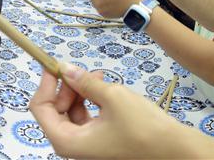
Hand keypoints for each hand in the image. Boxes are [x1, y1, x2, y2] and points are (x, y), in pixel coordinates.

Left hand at [30, 63, 176, 158]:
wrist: (172, 148)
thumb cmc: (142, 126)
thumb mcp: (112, 96)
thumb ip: (85, 82)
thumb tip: (66, 69)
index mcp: (67, 141)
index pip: (41, 109)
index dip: (45, 84)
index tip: (53, 64)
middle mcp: (72, 147)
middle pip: (55, 111)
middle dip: (66, 87)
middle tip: (82, 70)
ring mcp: (86, 146)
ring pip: (71, 113)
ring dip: (80, 92)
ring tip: (100, 77)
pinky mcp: (99, 142)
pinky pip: (86, 118)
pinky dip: (90, 101)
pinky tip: (104, 87)